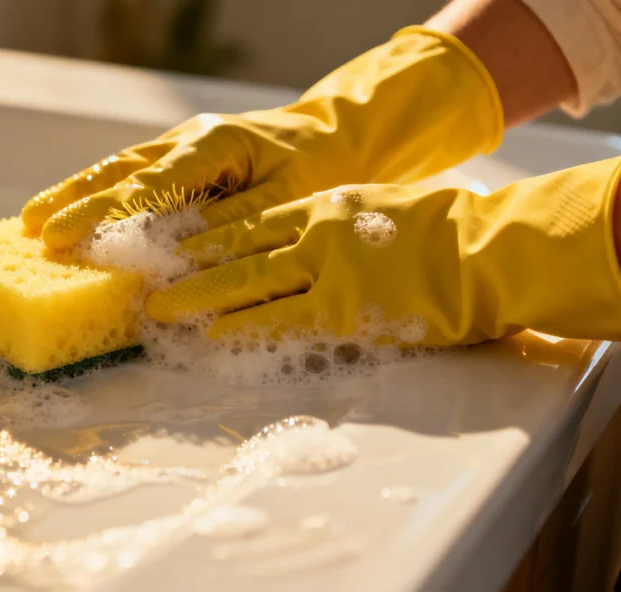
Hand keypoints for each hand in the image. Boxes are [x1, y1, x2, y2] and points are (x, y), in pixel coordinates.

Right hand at [23, 27, 502, 250]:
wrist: (338, 134)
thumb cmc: (319, 168)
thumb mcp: (285, 198)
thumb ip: (232, 223)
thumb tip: (178, 254)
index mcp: (212, 147)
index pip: (144, 186)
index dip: (99, 214)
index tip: (61, 237)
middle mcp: (188, 141)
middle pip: (117, 171)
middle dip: (71, 201)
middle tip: (29, 230)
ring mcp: (182, 146)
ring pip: (118, 168)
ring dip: (75, 193)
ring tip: (33, 219)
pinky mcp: (184, 159)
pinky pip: (134, 175)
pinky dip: (101, 193)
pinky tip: (75, 208)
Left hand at [146, 158, 620, 345]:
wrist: (491, 251)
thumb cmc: (449, 233)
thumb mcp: (384, 211)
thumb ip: (341, 227)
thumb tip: (309, 246)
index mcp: (328, 207)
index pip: (253, 222)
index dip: (209, 238)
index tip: (175, 249)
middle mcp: (317, 233)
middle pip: (237, 251)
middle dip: (189, 269)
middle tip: (150, 284)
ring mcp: (327, 271)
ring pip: (247, 283)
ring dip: (200, 299)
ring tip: (162, 313)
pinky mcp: (344, 312)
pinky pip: (281, 319)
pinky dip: (245, 327)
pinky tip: (214, 336)